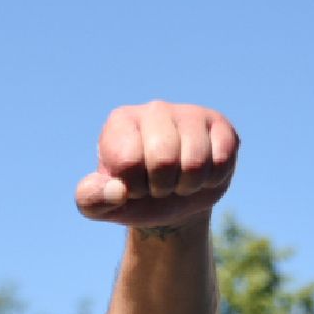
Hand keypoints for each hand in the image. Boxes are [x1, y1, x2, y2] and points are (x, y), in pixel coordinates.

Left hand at [75, 101, 238, 228]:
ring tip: (179, 180)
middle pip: (165, 159)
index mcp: (120, 122)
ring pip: (196, 161)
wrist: (170, 200)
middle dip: (162, 187)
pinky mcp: (220, 125)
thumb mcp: (101, 204)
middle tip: (158, 185)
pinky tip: (202, 174)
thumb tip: (117, 190)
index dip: (134, 186)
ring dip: (187, 186)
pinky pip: (222, 160)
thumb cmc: (131, 197)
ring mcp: (190, 113)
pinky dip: (211, 180)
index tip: (132, 186)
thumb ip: (91, 199)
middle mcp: (154, 109)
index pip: (129, 160)